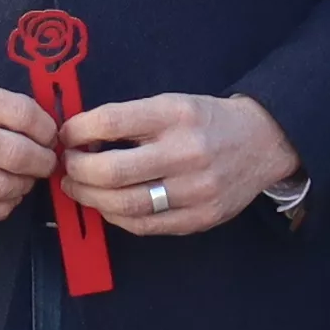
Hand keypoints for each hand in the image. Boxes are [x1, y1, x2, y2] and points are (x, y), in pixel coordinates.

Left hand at [61, 92, 297, 233]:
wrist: (262, 142)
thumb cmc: (207, 121)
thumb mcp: (171, 103)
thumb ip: (129, 120)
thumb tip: (79, 138)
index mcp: (175, 115)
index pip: (111, 123)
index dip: (77, 132)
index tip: (66, 136)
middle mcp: (186, 152)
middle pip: (112, 171)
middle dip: (77, 171)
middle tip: (67, 167)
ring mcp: (195, 189)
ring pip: (125, 205)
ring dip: (91, 199)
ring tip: (78, 189)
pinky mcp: (200, 217)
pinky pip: (145, 226)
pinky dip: (117, 217)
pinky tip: (107, 206)